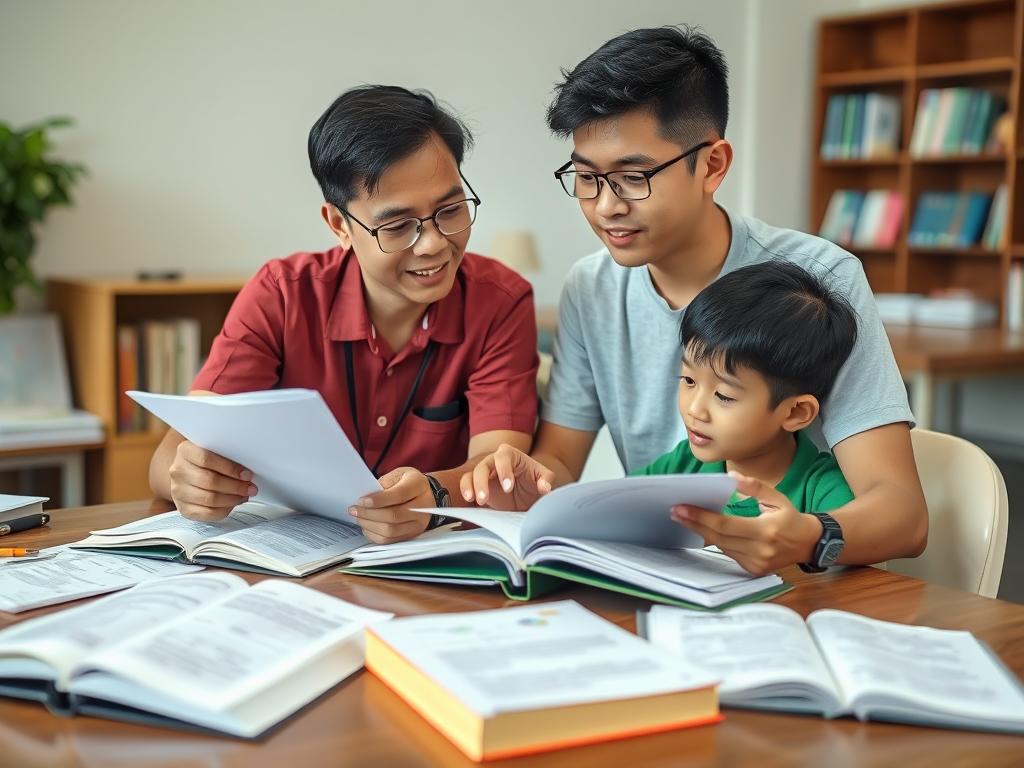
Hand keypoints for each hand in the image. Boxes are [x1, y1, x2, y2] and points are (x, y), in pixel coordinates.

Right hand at [170, 441, 255, 520]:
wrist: (188, 472)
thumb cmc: (206, 460)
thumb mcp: (214, 450)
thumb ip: (227, 455)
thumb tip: (247, 471)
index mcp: (185, 451)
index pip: (206, 459)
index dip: (230, 468)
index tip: (247, 474)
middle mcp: (178, 471)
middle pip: (209, 481)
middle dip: (236, 486)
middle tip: (251, 488)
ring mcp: (178, 491)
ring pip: (209, 499)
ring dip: (232, 499)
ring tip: (244, 495)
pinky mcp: (183, 508)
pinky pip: (207, 513)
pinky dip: (225, 510)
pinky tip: (233, 503)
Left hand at [350, 467, 432, 543]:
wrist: (425, 495)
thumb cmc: (407, 483)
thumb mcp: (398, 474)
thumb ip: (384, 483)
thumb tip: (367, 498)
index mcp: (418, 485)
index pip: (399, 495)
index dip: (378, 500)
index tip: (361, 501)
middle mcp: (423, 507)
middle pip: (394, 516)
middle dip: (369, 514)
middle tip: (354, 509)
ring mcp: (419, 524)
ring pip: (390, 531)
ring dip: (369, 525)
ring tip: (358, 518)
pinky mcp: (412, 535)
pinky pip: (390, 540)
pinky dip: (374, 535)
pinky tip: (367, 526)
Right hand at [459, 443, 555, 510]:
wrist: (527, 492)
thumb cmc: (534, 480)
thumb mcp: (544, 478)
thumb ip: (546, 480)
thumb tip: (544, 487)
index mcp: (511, 454)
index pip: (503, 457)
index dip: (504, 471)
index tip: (508, 488)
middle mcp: (494, 460)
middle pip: (483, 465)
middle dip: (483, 482)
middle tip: (485, 498)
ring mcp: (485, 472)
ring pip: (472, 474)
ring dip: (472, 487)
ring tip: (478, 501)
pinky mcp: (478, 484)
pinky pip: (466, 483)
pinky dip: (466, 490)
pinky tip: (469, 500)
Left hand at [670, 472, 820, 575]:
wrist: (809, 544)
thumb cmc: (790, 517)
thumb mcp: (776, 497)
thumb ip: (754, 487)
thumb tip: (731, 476)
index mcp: (766, 531)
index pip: (725, 525)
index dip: (701, 517)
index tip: (682, 508)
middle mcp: (760, 550)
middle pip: (718, 538)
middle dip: (694, 524)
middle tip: (676, 512)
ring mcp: (756, 564)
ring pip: (722, 547)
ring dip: (702, 532)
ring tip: (685, 518)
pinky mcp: (753, 570)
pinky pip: (729, 554)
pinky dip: (717, 542)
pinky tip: (705, 530)